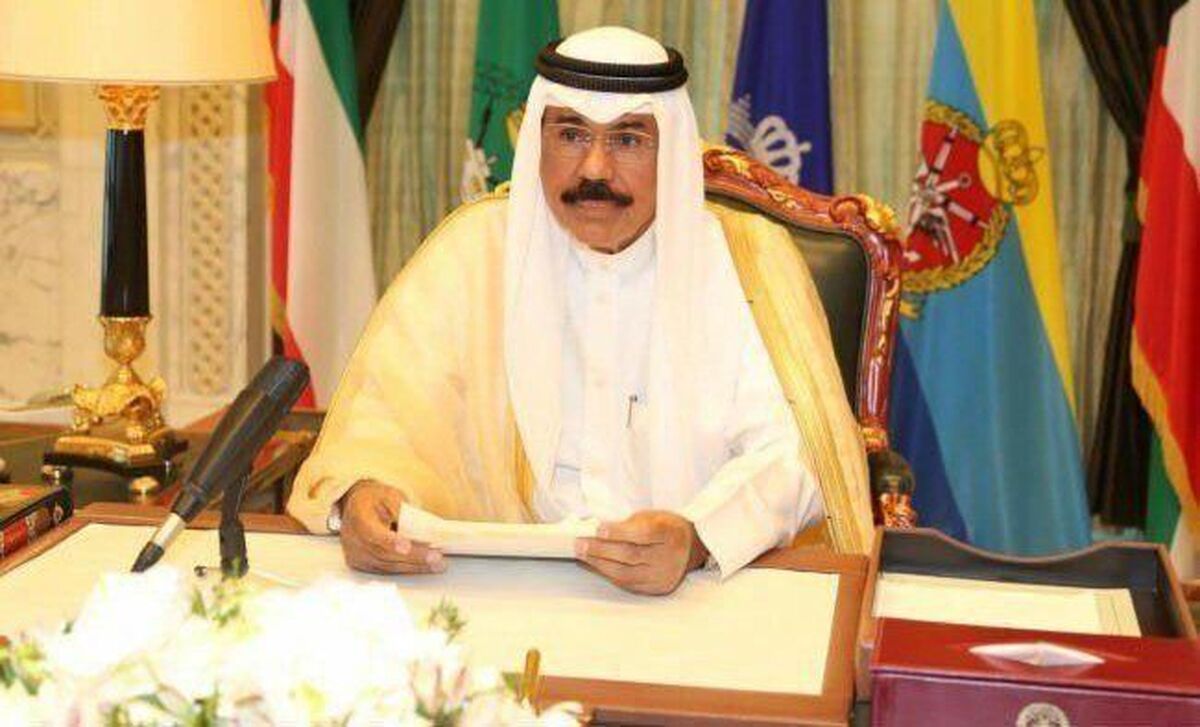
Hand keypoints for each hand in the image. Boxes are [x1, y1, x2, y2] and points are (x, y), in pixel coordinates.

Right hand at [339, 480, 445, 574]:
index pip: (373, 533)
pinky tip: (423, 566)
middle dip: (413, 557)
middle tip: (435, 557)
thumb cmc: (375, 499)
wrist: (357, 506)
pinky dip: (406, 568)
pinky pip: (386, 570)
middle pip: (384, 554)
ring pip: (387, 566)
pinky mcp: (362, 564)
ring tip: (436, 564)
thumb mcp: (389, 496)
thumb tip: (421, 530)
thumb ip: (401, 512)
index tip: (407, 546)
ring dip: (414, 566)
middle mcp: (353, 540)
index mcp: (358, 518)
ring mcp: (356, 555)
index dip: (390, 541)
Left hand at [575, 510, 708, 594]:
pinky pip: (627, 584)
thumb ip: (629, 524)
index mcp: (671, 533)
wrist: (691, 548)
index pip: (644, 534)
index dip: (620, 532)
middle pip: (631, 555)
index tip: (599, 529)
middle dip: (601, 549)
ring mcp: (663, 576)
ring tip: (582, 554)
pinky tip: (595, 565)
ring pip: (626, 573)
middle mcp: (670, 557)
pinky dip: (608, 574)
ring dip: (599, 563)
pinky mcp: (656, 588)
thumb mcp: (653, 517)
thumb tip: (596, 531)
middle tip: (580, 543)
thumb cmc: (666, 528)